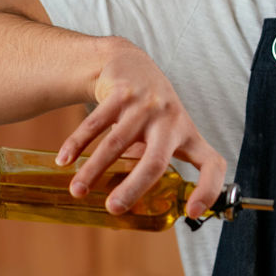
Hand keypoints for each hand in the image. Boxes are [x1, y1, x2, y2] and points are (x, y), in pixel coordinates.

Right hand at [54, 39, 225, 219]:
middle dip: (134, 187)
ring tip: (78, 191)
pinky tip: (65, 160)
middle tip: (114, 208)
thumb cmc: (150, 111)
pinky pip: (95, 124)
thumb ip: (156, 162)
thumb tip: (136, 207)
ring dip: (94, 169)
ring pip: (117, 143)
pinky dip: (77, 144)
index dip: (208, 189)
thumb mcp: (165, 132)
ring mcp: (146, 105)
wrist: (129, 63)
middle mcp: (171, 120)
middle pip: (155, 161)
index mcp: (187, 135)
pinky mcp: (122, 93)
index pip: (211, 163)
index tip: (192, 211)